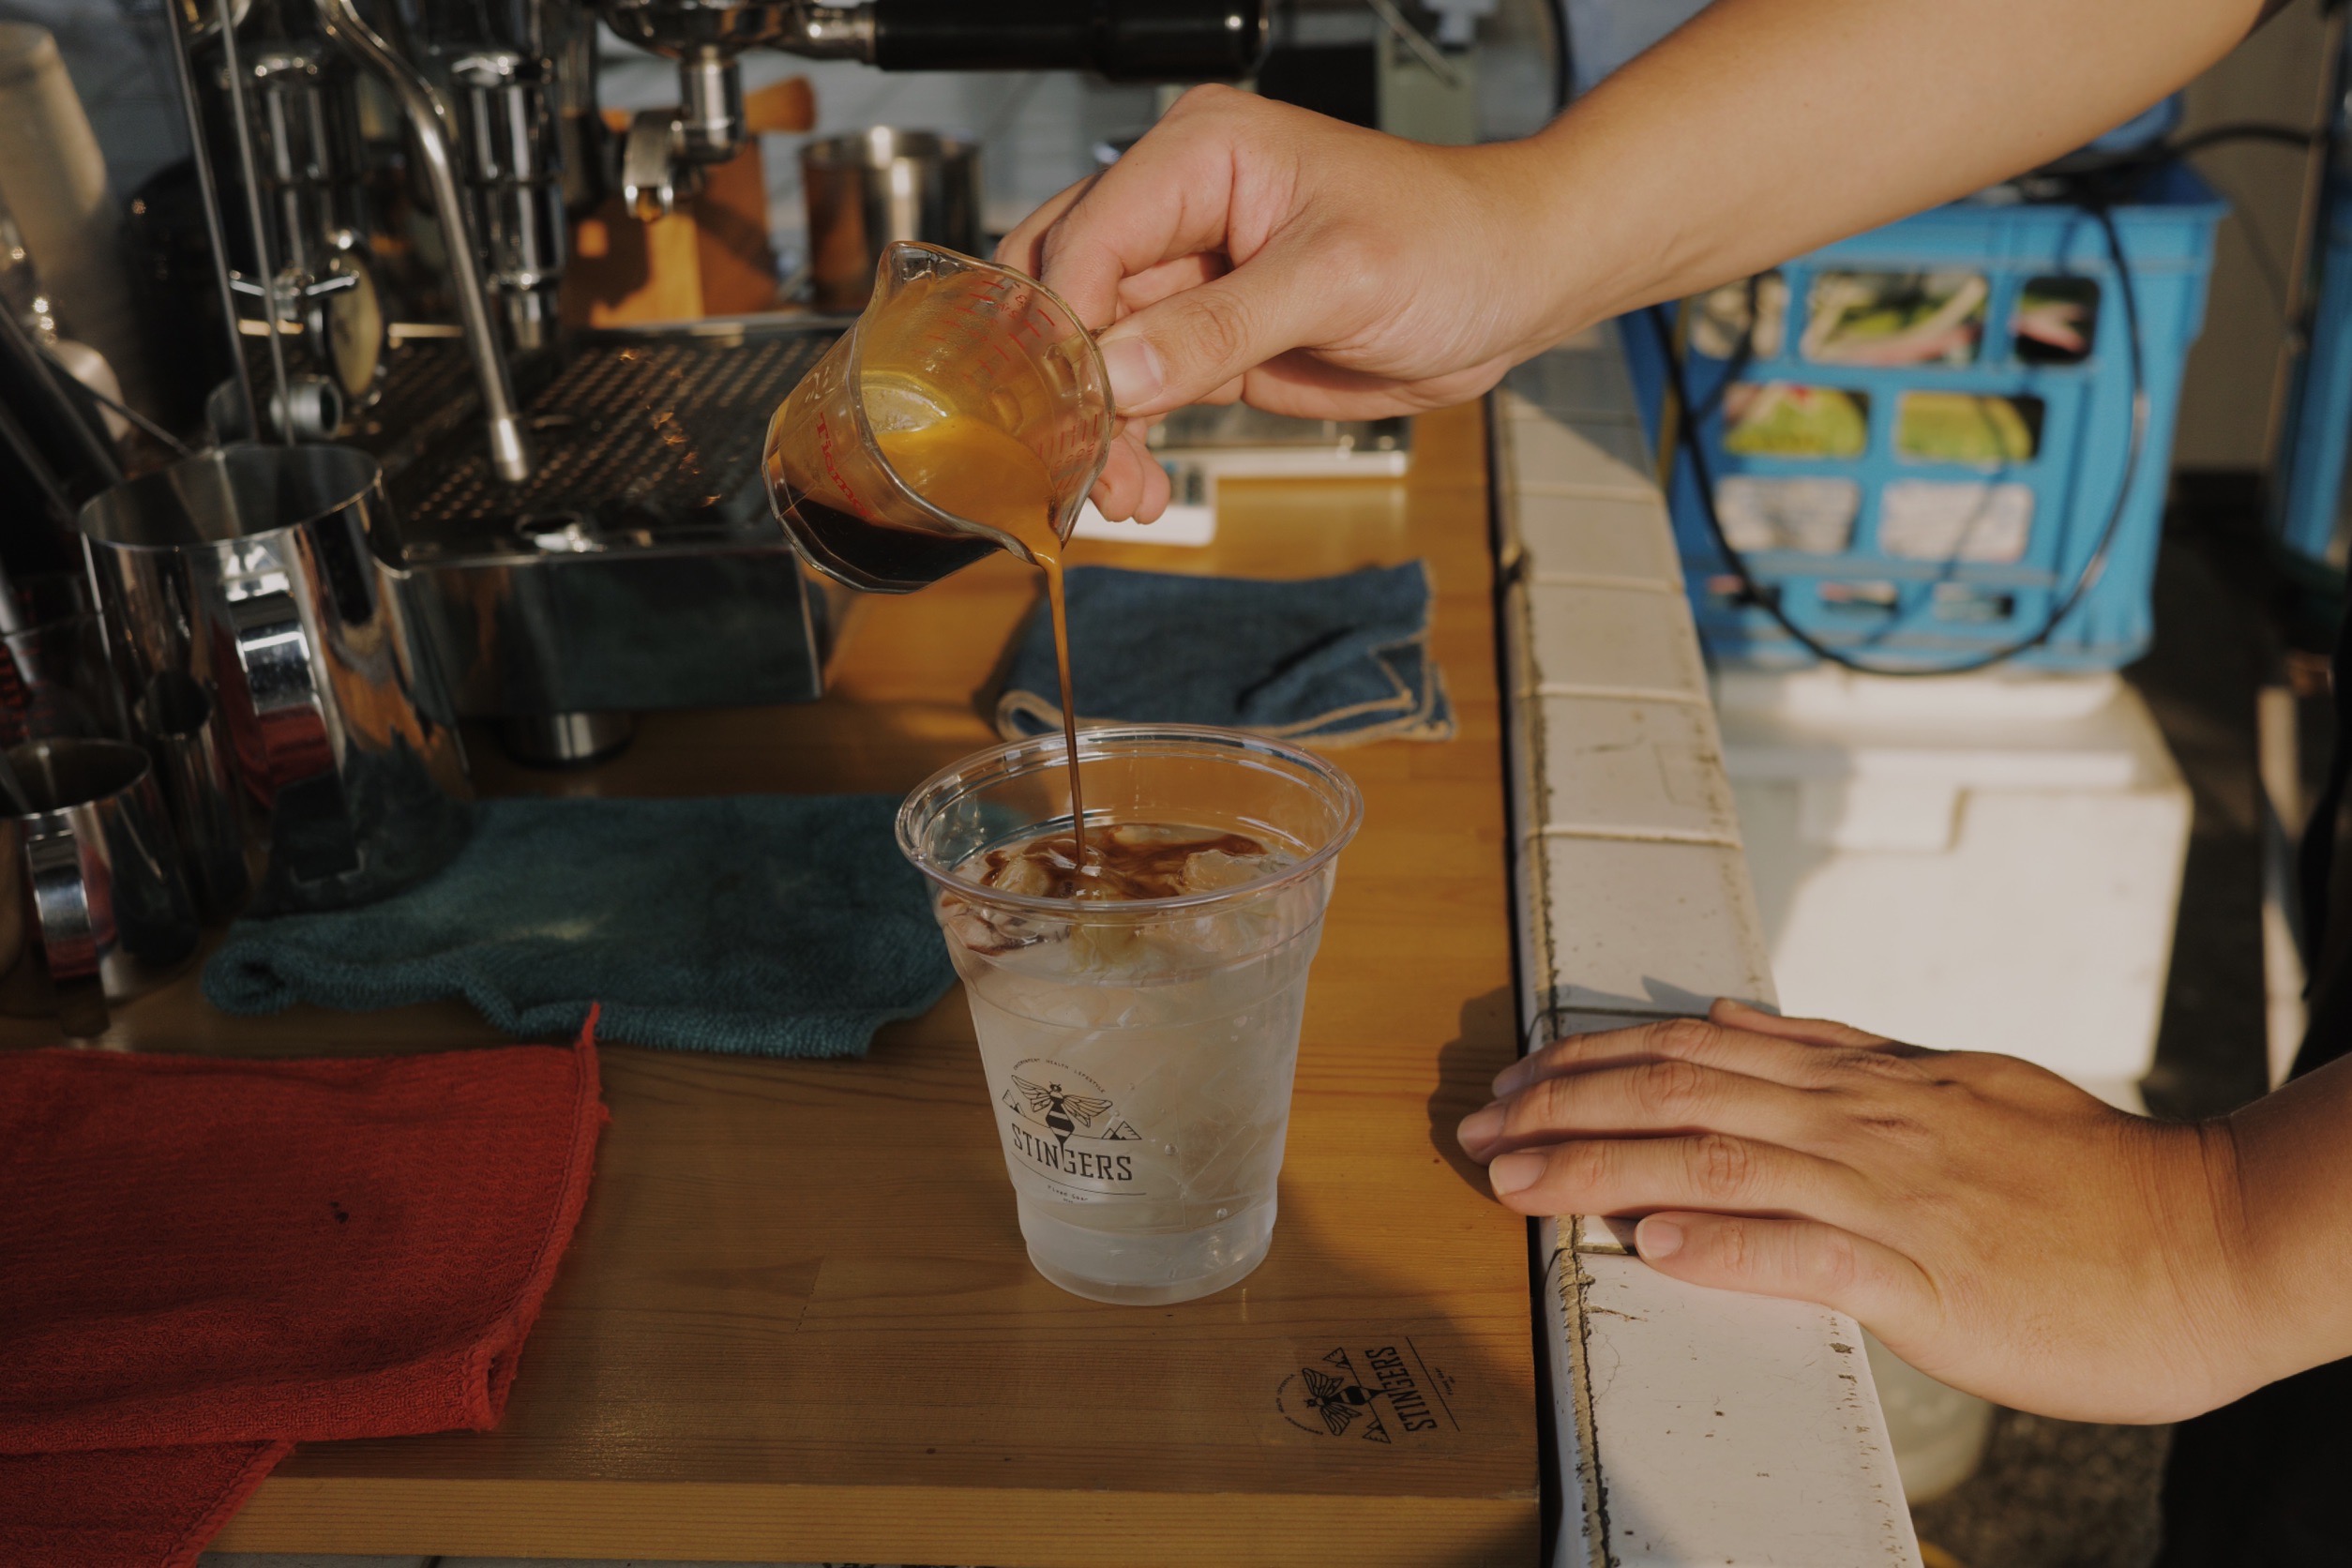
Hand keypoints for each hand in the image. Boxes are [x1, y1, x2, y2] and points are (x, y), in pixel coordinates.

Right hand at [999, 86, 1572, 521]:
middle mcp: (1177, 206)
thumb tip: (1117, 373)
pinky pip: (1136, 392)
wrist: (1511, 284)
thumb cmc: (1451, 241)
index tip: (1071, 409)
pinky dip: (1128, 443)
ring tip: (1123, 494)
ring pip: (1093, 355)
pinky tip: (1141, 487)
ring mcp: (1186, 276)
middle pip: (1067, 293)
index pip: (1088, 235)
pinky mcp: (1204, 338)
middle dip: (1069, 386)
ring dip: (1097, 431)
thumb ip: (1219, 326)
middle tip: (1086, 463)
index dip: (1066, 327)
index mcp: (1200, 153)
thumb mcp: (1338, 280)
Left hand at [1455, 999, 2257, 1422]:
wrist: (2208, 1236)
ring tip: (1515, 1179)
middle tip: (1479, 1126)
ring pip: (1717, 1160)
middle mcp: (1862, 1118)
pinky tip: (1649, 1248)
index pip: (1701, 1047)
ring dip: (1601, 1169)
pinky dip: (1722, 1247)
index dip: (1597, 1058)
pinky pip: (1807, 1251)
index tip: (1521, 1074)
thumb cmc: (2085, 1179)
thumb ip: (1844, 1054)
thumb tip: (1738, 1012)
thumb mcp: (1957, 1083)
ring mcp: (1891, 1190)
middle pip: (1682, 1093)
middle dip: (1566, 1106)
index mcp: (1867, 1077)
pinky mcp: (1927, 1272)